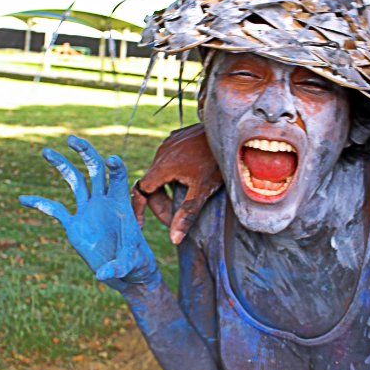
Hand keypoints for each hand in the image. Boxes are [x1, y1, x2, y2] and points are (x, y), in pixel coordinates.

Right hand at [20, 136, 157, 290]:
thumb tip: (102, 275)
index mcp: (120, 204)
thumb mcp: (130, 264)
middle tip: (71, 139)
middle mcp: (103, 202)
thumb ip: (118, 266)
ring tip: (46, 151)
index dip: (116, 167)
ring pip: (74, 181)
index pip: (118, 178)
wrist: (126, 273)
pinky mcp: (75, 225)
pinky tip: (23, 199)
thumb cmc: (135, 264)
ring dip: (61, 165)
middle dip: (84, 153)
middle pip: (94, 169)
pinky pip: (55, 210)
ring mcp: (88, 211)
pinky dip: (40, 204)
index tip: (111, 159)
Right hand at [131, 123, 222, 244]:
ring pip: (160, 171)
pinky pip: (169, 159)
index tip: (140, 224)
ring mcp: (169, 143)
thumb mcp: (203, 189)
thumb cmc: (218, 160)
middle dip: (160, 203)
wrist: (231, 131)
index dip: (138, 209)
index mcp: (163, 166)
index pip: (141, 191)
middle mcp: (162, 152)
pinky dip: (174, 174)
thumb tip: (174, 238)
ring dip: (167, 188)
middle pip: (151, 183)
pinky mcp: (178, 138)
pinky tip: (190, 179)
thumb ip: (187, 213)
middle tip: (175, 218)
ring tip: (184, 199)